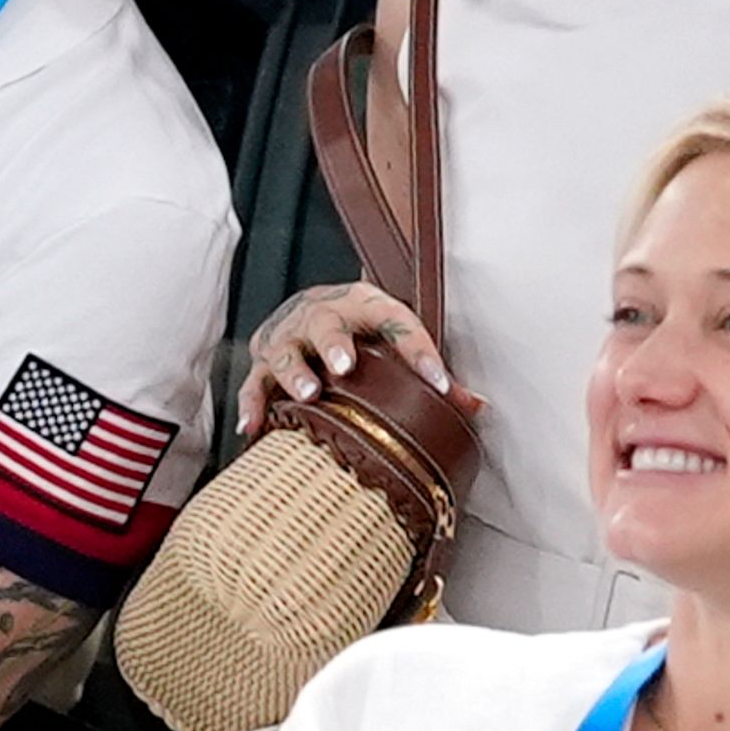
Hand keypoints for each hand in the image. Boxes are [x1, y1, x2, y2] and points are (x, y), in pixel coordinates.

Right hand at [232, 282, 479, 436]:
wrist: (312, 306)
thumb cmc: (361, 327)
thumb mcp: (395, 336)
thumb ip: (432, 372)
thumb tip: (475, 406)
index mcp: (365, 303)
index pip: (398, 321)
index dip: (421, 351)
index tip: (439, 383)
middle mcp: (322, 313)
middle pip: (326, 323)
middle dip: (335, 344)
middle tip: (345, 366)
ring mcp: (289, 335)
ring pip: (286, 350)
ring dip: (295, 372)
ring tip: (307, 395)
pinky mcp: (264, 360)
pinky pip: (254, 382)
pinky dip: (253, 404)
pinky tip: (254, 427)